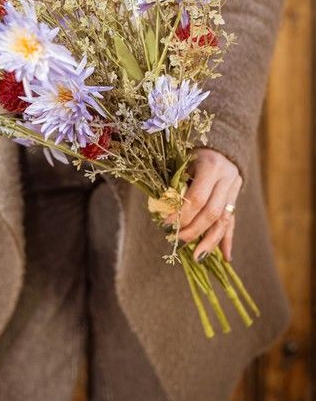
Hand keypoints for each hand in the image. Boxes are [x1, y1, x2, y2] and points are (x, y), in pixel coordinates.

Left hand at [165, 148, 241, 262]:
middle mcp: (227, 178)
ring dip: (210, 241)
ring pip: (224, 219)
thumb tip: (163, 211)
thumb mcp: (183, 161)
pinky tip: (225, 257)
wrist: (220, 143)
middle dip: (193, 230)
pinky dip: (227, 239)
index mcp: (210, 165)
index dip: (181, 214)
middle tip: (177, 241)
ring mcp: (234, 188)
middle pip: (211, 212)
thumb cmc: (192, 152)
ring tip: (197, 257)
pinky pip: (232, 221)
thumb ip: (176, 184)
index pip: (197, 197)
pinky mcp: (236, 197)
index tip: (166, 225)